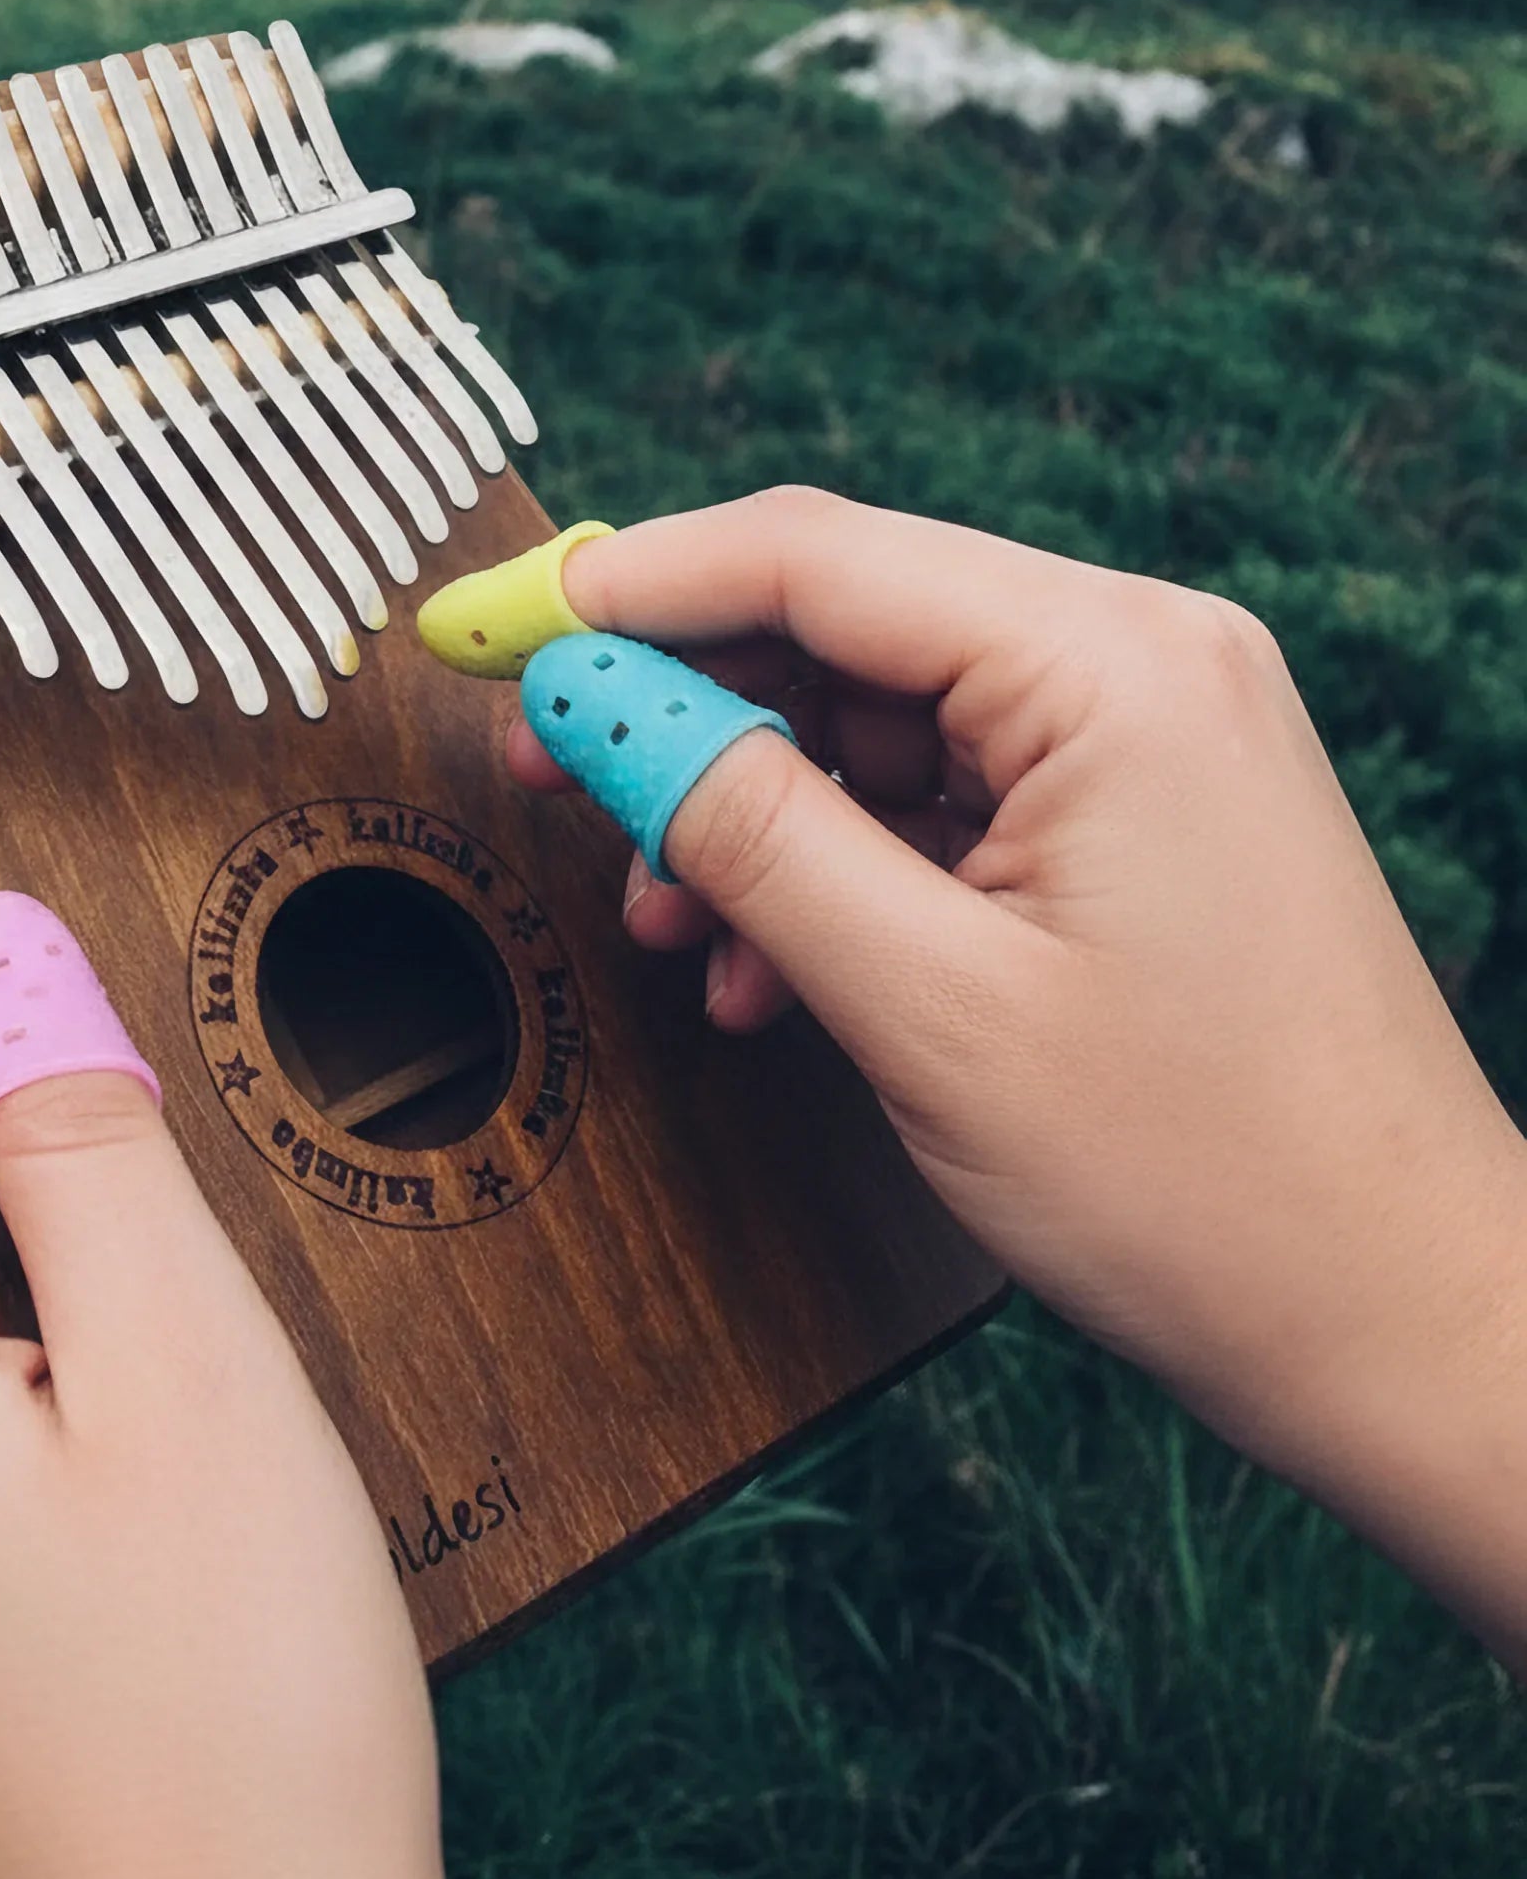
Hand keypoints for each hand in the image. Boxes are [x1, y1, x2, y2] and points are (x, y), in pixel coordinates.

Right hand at [509, 488, 1526, 1664]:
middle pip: (843, 625)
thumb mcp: (924, 1002)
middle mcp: (1142, 663)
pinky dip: (836, 866)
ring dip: (751, 808)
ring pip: (880, 720)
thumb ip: (747, 831)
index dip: (624, 584)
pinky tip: (765, 967)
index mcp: (1113, 666)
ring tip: (667, 922)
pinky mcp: (1134, 822)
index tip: (489, 624)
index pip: (813, 560)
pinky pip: (941, 799)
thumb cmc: (1200, 1178)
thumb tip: (595, 707)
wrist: (1390, 1318)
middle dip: (680, 703)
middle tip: (543, 772)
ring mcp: (1145, 741)